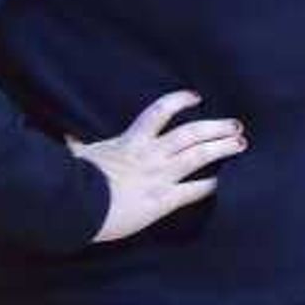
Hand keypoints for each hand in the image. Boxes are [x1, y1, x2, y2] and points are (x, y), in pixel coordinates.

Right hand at [70, 89, 242, 241]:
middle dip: (216, 127)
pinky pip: (193, 191)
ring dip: (222, 148)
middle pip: (191, 133)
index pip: (159, 112)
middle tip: (236, 125)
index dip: (179, 101)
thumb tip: (64, 139)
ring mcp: (159, 177)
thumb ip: (77, 147)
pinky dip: (208, 186)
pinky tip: (219, 183)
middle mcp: (150, 155)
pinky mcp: (162, 201)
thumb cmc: (73, 181)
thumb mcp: (77, 157)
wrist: (74, 207)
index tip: (195, 96)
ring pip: (199, 156)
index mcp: (130, 141)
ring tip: (241, 144)